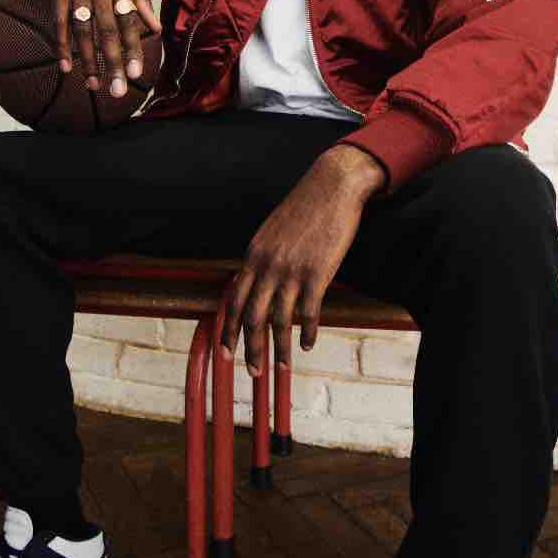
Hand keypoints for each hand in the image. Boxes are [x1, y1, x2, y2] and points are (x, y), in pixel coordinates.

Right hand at [39, 0, 160, 96]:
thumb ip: (140, 0)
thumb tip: (157, 29)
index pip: (130, 23)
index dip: (133, 49)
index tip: (136, 74)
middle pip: (108, 32)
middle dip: (113, 63)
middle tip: (116, 91)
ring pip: (84, 31)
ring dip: (88, 61)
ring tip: (93, 86)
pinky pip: (60, 22)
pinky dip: (62, 45)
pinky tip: (65, 67)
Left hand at [220, 145, 386, 377]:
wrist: (332, 185)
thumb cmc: (305, 206)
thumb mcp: (272, 231)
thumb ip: (262, 257)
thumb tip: (255, 282)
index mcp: (253, 255)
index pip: (233, 300)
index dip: (227, 330)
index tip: (225, 352)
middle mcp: (267, 265)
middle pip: (251, 317)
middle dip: (249, 349)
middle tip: (252, 371)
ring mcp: (292, 270)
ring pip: (279, 321)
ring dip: (280, 349)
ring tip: (283, 367)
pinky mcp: (317, 273)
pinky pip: (308, 312)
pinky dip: (307, 332)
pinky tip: (308, 344)